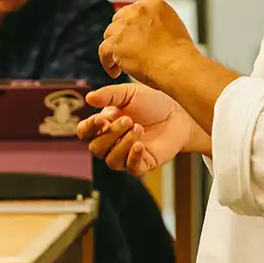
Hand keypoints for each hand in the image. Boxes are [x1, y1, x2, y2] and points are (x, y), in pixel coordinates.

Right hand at [76, 83, 196, 174]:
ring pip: (111, 160)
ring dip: (123, 144)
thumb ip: (109, 95)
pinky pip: (131, 168)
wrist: (178, 113)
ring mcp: (126, 154)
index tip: (100, 120)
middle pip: (96, 147)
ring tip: (139, 128)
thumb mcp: (130, 93)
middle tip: (129, 120)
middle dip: (111, 134)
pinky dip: (133, 158)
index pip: (85, 132)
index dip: (88, 128)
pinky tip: (140, 145)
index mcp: (105, 125)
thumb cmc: (152, 103)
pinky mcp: (142, 163)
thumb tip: (88, 98)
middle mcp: (111, 142)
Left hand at [98, 0, 195, 88]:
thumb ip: (156, 22)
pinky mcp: (115, 43)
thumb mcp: (173, 25)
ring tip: (121, 63)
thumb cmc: (178, 52)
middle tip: (126, 50)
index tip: (133, 37)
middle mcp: (137, 11)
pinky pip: (103, 51)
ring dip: (114, 49)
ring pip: (109, 36)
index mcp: (154, 5)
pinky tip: (115, 72)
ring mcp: (125, 27)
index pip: (133, 11)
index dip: (131, 25)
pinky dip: (107, 63)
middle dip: (121, 35)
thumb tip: (144, 31)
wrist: (176, 64)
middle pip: (118, 20)